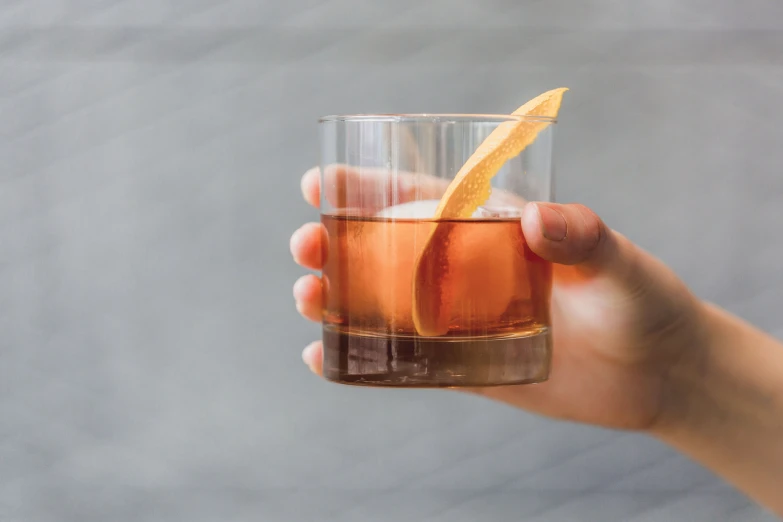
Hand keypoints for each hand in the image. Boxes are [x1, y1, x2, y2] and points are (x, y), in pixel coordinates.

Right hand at [290, 166, 706, 431]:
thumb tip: (533, 218)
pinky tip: (323, 359)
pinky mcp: (467, 369)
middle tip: (307, 247)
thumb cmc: (641, 300)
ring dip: (338, 299)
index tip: (319, 184)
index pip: (419, 201)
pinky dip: (362, 364)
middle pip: (386, 253)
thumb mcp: (616, 261)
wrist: (660, 373)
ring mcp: (462, 323)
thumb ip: (581, 237)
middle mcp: (467, 273)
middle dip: (338, 244)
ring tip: (309, 297)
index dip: (366, 189)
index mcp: (491, 231)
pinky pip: (405, 366)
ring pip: (384, 307)